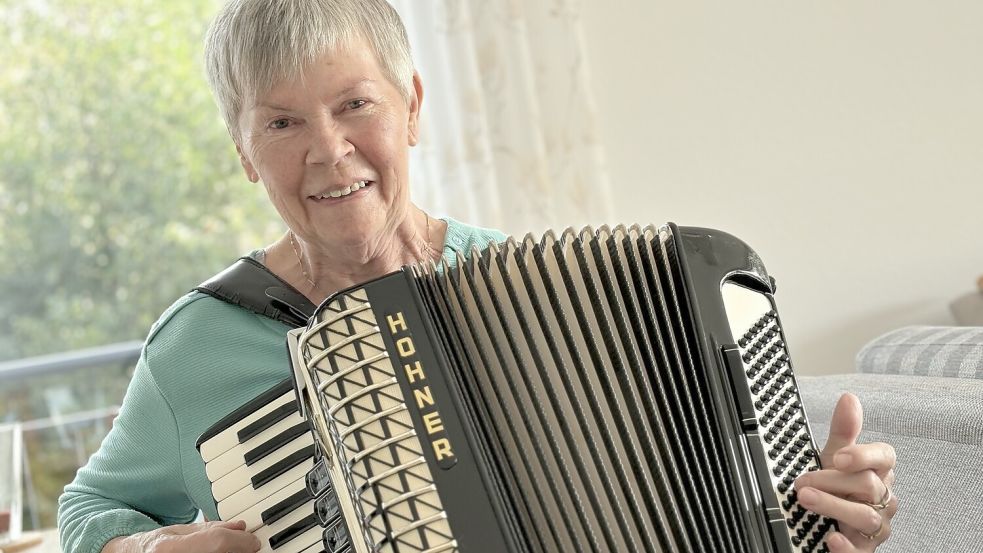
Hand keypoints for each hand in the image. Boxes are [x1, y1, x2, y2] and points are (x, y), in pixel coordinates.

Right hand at [102, 520, 260, 552]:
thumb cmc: (153, 546)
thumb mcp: (177, 531)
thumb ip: (208, 529)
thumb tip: (240, 527)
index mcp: (170, 547)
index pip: (218, 543)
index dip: (241, 541)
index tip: (253, 540)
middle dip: (241, 551)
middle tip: (249, 547)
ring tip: (238, 551)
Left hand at [795, 393, 898, 551]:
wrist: (827, 526)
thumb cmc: (835, 488)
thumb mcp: (834, 459)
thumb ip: (843, 432)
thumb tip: (849, 398)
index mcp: (879, 473)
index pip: (886, 458)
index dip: (865, 455)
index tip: (839, 456)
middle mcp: (882, 499)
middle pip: (868, 485)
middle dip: (832, 481)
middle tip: (802, 481)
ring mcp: (876, 526)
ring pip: (865, 516)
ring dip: (833, 506)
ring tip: (805, 498)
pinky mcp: (864, 550)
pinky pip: (861, 551)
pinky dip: (846, 546)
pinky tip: (831, 537)